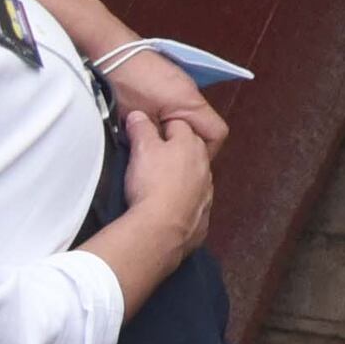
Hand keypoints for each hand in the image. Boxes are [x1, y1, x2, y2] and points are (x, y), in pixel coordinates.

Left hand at [104, 47, 229, 145]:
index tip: (185, 161)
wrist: (110, 51)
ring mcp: (180, 83)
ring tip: (152, 137)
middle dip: (186, 141)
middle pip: (203, 125)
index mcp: (190, 102)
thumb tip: (161, 156)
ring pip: (189, 116)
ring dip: (174, 129)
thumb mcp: (137, 121)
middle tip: (166, 153)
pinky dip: (167, 116)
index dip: (205, 151)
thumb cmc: (124, 84)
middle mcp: (192, 91)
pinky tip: (147, 120)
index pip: (217, 133)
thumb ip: (156, 140)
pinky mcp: (167, 80)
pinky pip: (177, 105)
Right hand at [117, 107, 218, 235]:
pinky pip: (193, 202)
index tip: (147, 136)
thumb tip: (138, 115)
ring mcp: (206, 191)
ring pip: (193, 176)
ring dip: (181, 177)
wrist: (160, 228)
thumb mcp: (141, 149)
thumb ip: (141, 129)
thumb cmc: (151, 183)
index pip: (178, 125)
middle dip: (174, 151)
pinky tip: (168, 207)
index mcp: (191, 144)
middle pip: (189, 150)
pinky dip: (183, 202)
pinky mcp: (203, 214)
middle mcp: (204, 165)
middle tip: (151, 160)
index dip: (161, 128)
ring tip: (158, 185)